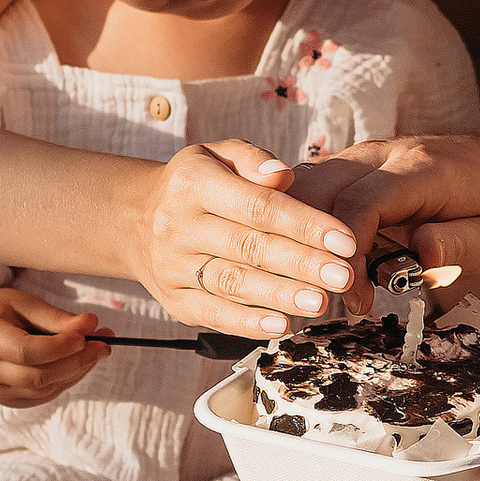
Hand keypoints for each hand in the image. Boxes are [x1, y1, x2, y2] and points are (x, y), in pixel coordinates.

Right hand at [0, 289, 113, 403]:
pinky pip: (47, 394)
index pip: (24, 351)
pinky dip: (70, 378)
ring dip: (78, 370)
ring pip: (45, 388)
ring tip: (100, 348)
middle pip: (37, 376)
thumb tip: (91, 325)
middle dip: (76, 361)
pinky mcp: (12, 401)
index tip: (88, 334)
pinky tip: (81, 361)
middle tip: (106, 343)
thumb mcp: (24, 303)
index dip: (59, 347)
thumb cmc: (1, 312)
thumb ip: (56, 317)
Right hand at [141, 139, 362, 334]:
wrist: (135, 219)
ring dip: (279, 296)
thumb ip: (253, 160)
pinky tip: (281, 325)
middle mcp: (178, 225)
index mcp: (194, 183)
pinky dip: (247, 323)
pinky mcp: (173, 299)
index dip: (305, 225)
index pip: (258, 206)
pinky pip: (212, 313)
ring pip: (232, 283)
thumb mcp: (218, 155)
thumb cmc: (196, 185)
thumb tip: (282, 174)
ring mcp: (172, 265)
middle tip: (342, 277)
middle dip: (301, 264)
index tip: (344, 240)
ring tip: (319, 302)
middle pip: (249, 247)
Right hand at [293, 133, 479, 304]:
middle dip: (311, 247)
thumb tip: (425, 252)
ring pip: (303, 187)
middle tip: (327, 296)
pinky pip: (307, 191)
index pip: (365, 201)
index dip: (350, 251)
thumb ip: (458, 243)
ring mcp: (357, 156)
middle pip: (321, 189)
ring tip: (316, 283)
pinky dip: (299, 227)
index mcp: (419, 167)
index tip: (354, 294)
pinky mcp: (344, 167)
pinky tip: (311, 263)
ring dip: (298, 237)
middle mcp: (380, 153)